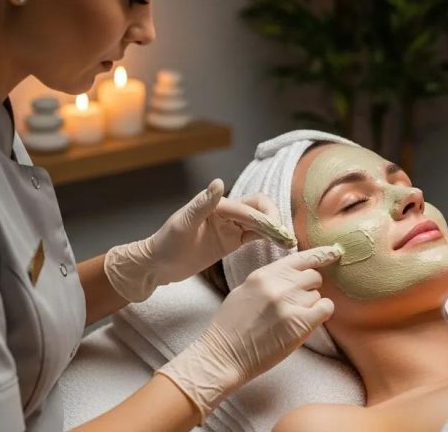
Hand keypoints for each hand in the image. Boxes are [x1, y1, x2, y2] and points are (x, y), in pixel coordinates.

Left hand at [104, 179, 296, 301]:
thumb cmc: (166, 243)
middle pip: (259, 209)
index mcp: (217, 205)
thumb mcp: (182, 224)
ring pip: (260, 224)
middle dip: (274, 220)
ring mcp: (230, 228)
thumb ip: (202, 204)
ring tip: (289, 243)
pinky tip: (279, 247)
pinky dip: (268, 239)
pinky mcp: (231, 242)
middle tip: (286, 237)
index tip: (277, 231)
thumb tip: (218, 182)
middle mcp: (226, 213)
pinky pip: (254, 237)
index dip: (264, 218)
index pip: (248, 207)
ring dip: (274, 230)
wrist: (157, 265)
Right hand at [157, 245, 342, 419]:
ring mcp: (289, 303)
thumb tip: (293, 275)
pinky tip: (308, 322)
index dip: (320, 255)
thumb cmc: (231, 327)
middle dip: (310, 288)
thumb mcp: (245, 291)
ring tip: (291, 319)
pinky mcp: (299, 323)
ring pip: (317, 294)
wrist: (223, 356)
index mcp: (263, 274)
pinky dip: (321, 313)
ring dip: (310, 305)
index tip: (333, 253)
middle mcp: (278, 284)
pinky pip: (326, 308)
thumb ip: (269, 280)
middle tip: (297, 304)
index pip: (300, 257)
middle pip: (313, 275)